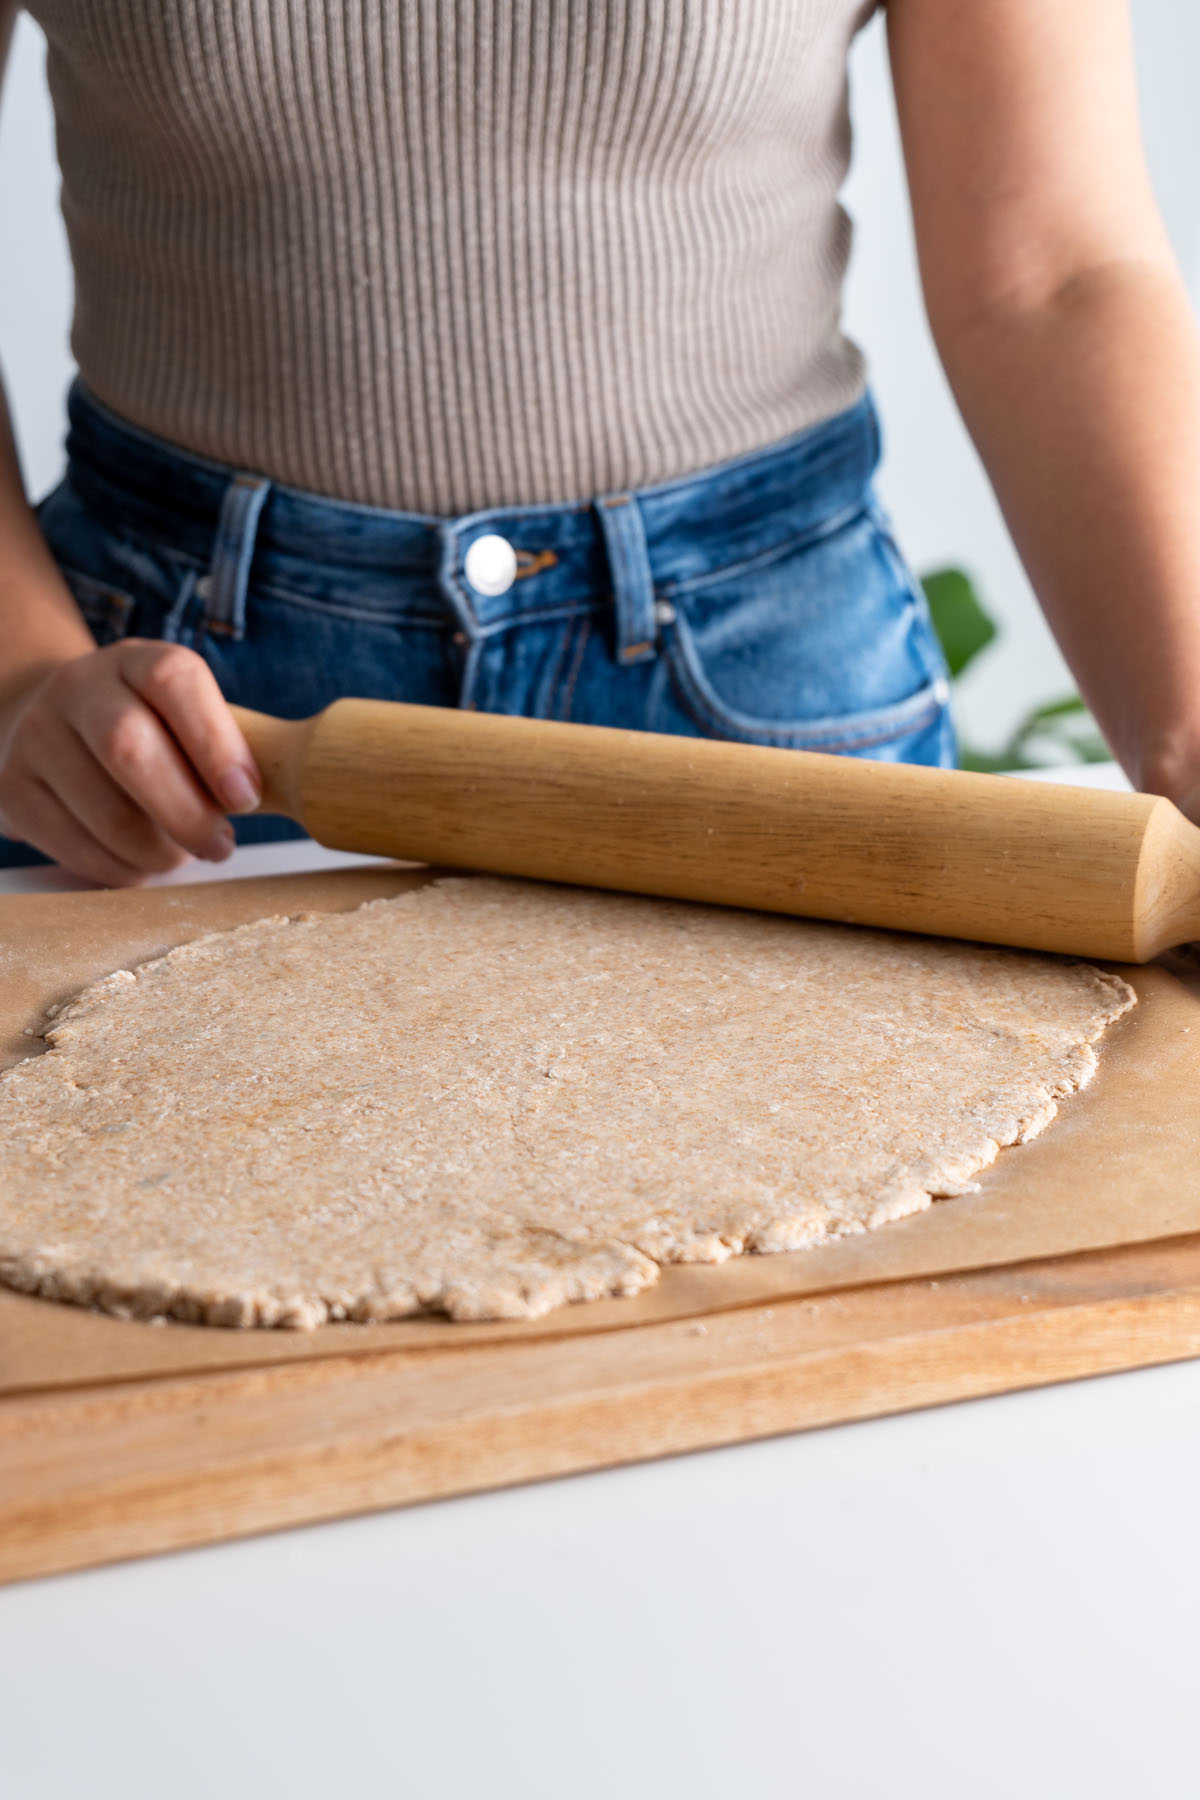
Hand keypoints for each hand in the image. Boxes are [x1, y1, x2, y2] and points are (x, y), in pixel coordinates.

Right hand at [0, 640, 260, 885]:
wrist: (49, 725)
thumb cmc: (147, 731)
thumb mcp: (184, 717)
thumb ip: (229, 747)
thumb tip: (294, 792)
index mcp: (135, 661)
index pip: (174, 681)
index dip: (216, 743)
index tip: (247, 798)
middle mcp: (79, 688)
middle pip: (130, 748)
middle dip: (187, 812)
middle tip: (220, 847)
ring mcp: (37, 736)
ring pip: (104, 810)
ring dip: (156, 850)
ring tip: (179, 855)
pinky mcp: (12, 789)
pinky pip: (73, 846)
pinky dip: (119, 869)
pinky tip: (139, 864)